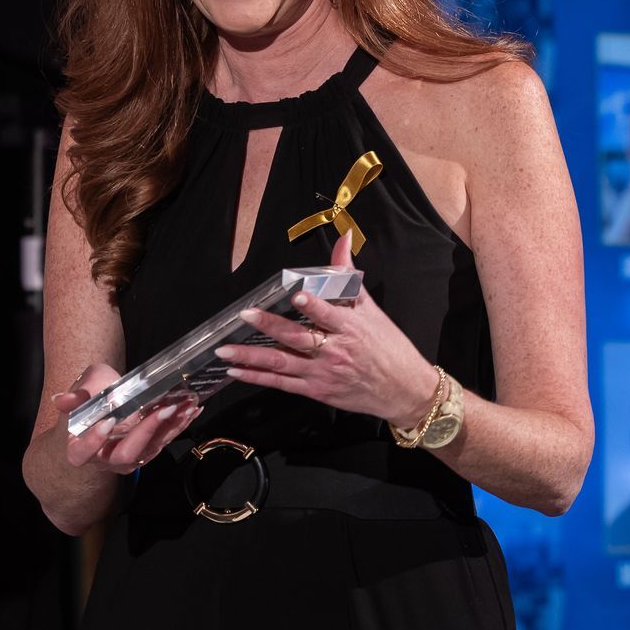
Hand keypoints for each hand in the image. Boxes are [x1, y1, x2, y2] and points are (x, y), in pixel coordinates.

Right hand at [50, 362, 201, 475]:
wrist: (96, 421)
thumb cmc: (86, 406)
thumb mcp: (79, 394)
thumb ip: (74, 397)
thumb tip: (62, 400)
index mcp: (79, 448)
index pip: (83, 450)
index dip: (94, 440)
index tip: (107, 422)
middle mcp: (104, 459)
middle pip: (125, 455)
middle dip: (147, 431)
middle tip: (164, 409)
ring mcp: (127, 460)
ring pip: (149, 450)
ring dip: (170, 428)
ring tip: (186, 406)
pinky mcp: (145, 453)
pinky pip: (162, 442)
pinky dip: (179, 426)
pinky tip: (193, 409)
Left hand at [220, 230, 437, 429]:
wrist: (404, 390)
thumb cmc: (388, 347)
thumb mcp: (372, 309)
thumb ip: (349, 275)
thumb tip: (344, 239)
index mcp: (350, 327)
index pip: (329, 314)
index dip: (313, 305)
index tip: (296, 294)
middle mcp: (334, 351)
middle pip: (297, 337)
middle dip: (269, 326)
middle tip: (245, 315)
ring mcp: (323, 373)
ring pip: (282, 363)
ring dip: (251, 357)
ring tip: (225, 350)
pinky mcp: (316, 390)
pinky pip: (282, 384)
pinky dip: (257, 378)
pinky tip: (236, 371)